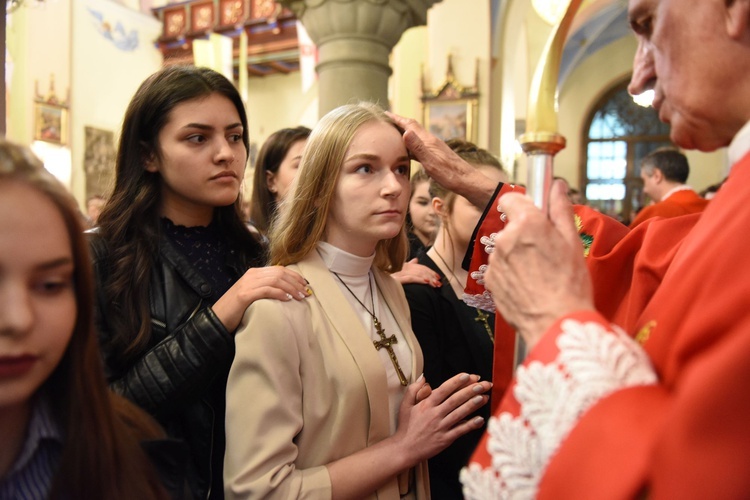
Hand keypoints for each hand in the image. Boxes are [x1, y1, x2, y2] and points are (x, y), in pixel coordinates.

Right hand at [212, 266, 309, 331]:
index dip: (294, 276)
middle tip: (306, 292)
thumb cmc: (237, 310)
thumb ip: (265, 289)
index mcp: (254, 273)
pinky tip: (287, 299)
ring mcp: (247, 284)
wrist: (217, 318)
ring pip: (275, 280)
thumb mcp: (253, 294)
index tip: (305, 285)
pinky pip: (266, 290)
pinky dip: (279, 293)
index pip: (279, 269)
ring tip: (300, 297)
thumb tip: (286, 291)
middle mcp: (251, 275)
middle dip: (295, 282)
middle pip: (280, 273)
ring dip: (291, 288)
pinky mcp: (244, 295)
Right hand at [386, 112, 496, 208]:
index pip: (410, 125)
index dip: (396, 118)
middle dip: (399, 122)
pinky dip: (410, 144)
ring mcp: (434, 147)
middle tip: (386, 120)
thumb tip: (405, 131)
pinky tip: (408, 151)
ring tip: (393, 134)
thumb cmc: (450, 175)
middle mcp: (431, 141)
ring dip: (404, 133)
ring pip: (416, 136)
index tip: (385, 114)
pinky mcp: (437, 155)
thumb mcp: (431, 163)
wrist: (467, 181)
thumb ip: (418, 148)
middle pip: (413, 127)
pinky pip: (420, 146)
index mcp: (428, 141)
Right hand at [391, 259, 440, 286]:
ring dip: (428, 279)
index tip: (438, 277)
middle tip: (439, 283)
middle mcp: (402, 267)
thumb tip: (416, 260)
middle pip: (420, 270)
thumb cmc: (388, 279)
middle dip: (431, 276)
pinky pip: (411, 278)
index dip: (430, 271)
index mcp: (404, 265)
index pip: (420, 267)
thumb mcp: (399, 271)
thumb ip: (408, 265)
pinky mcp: (397, 279)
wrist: (376, 284)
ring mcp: (399, 273)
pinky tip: (427, 282)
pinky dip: (420, 279)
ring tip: (436, 285)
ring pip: (417, 274)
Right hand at [393, 373, 490, 464]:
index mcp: (426, 404)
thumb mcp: (405, 405)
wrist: (405, 448)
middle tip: (483, 384)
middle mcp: (435, 414)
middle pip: (455, 399)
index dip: (456, 382)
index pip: (444, 389)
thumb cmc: (406, 426)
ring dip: (473, 405)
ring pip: (459, 413)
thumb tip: (423, 377)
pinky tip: (480, 419)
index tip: (468, 375)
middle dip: (470, 390)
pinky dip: (470, 425)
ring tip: (484, 397)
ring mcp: (441, 427)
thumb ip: (414, 389)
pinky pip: (460, 431)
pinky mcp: (445, 439)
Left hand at [484, 180, 594, 347]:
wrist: (555, 323)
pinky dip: (510, 274)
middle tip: (546, 252)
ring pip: (505, 249)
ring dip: (517, 255)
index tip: (533, 214)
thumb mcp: (572, 242)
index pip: (511, 198)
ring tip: (539, 274)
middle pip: (511, 227)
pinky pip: (500, 269)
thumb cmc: (569, 284)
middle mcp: (505, 239)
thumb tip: (557, 186)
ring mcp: (495, 260)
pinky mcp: (490, 280)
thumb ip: (560, 209)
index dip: (522, 205)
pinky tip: (528, 286)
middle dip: (525, 235)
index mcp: (527, 224)